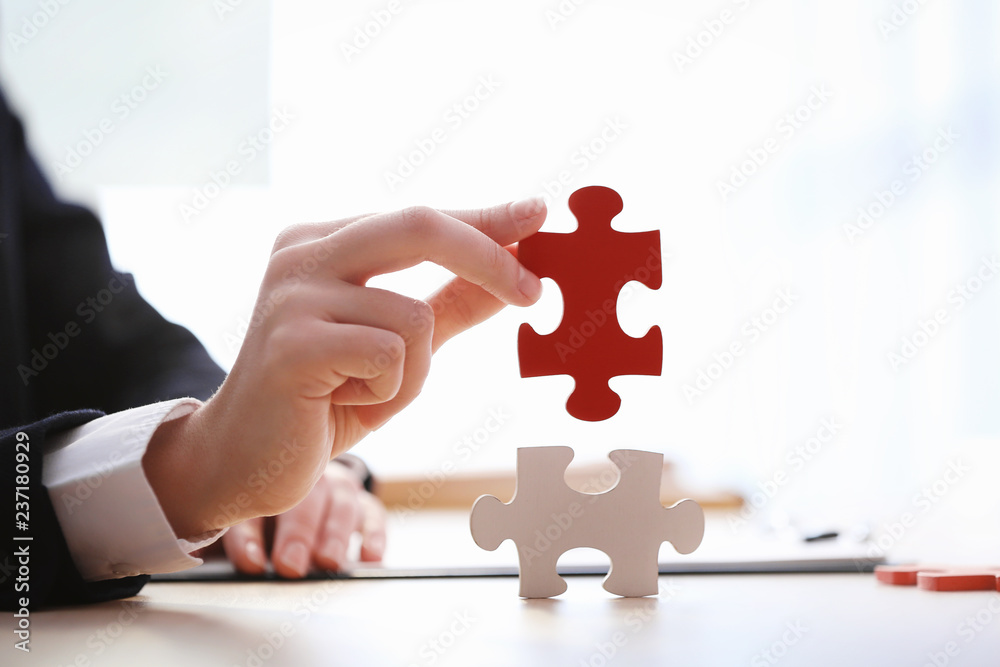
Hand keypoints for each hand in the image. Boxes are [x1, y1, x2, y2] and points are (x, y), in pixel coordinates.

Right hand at [144, 198, 545, 537]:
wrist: (240, 458)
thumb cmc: (323, 398)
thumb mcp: (399, 347)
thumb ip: (450, 304)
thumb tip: (513, 272)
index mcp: (324, 241)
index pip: (421, 218)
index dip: (484, 217)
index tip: (538, 212)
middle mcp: (304, 253)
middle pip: (420, 225)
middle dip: (488, 258)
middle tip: (532, 293)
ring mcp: (294, 295)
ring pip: (415, 317)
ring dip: (413, 372)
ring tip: (362, 391)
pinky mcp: (293, 344)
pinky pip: (391, 357)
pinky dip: (387, 393)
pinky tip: (339, 403)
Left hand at [221, 462, 385, 576]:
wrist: (292, 470)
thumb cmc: (256, 504)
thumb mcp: (234, 516)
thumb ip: (229, 535)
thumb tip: (208, 560)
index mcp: (261, 476)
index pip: (254, 503)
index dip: (251, 534)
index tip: (249, 562)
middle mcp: (303, 476)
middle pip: (303, 500)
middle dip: (297, 534)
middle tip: (290, 565)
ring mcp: (335, 486)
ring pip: (340, 504)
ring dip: (334, 535)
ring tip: (329, 562)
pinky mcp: (362, 501)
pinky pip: (372, 513)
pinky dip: (374, 534)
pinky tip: (371, 557)